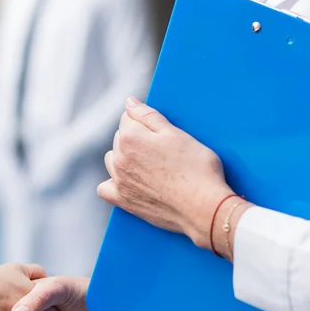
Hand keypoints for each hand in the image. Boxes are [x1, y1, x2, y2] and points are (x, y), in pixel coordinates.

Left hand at [99, 97, 248, 252]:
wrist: (204, 208)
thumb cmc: (197, 168)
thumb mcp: (176, 134)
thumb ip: (148, 115)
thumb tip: (129, 102)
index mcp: (130, 137)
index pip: (128, 118)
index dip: (146, 122)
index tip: (162, 132)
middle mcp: (119, 158)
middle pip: (120, 138)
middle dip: (137, 138)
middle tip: (163, 150)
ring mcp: (119, 181)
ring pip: (112, 160)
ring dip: (124, 158)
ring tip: (150, 165)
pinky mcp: (123, 201)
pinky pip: (105, 188)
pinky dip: (113, 183)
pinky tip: (129, 182)